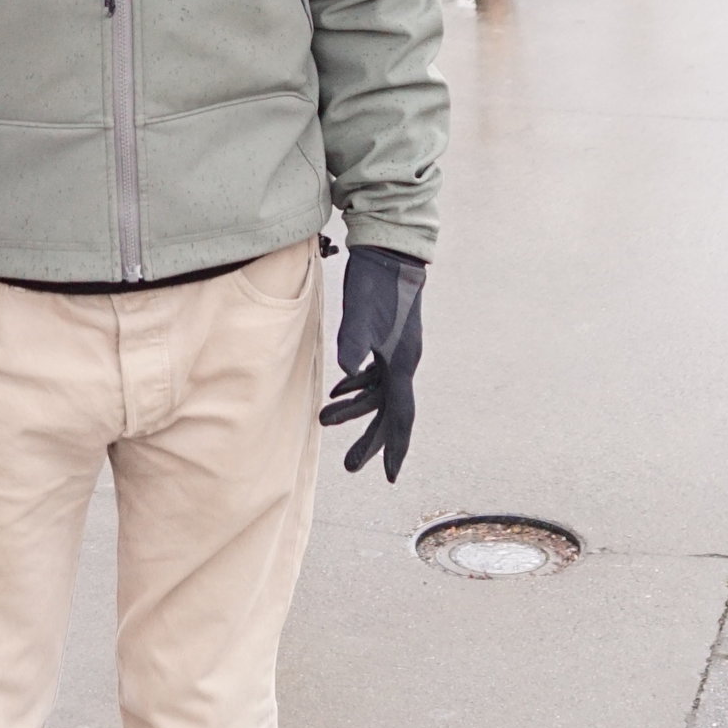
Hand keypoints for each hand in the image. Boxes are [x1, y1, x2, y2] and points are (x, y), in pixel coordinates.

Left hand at [319, 244, 423, 481]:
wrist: (389, 251)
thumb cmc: (375, 283)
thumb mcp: (361, 315)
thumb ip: (354, 343)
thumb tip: (347, 373)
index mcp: (402, 363)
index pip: (400, 416)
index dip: (394, 448)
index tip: (390, 477)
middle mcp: (403, 361)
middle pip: (389, 412)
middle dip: (370, 440)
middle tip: (350, 465)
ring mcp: (396, 350)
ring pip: (378, 393)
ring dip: (353, 409)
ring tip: (324, 419)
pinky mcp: (385, 338)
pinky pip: (373, 374)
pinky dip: (355, 386)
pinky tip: (337, 390)